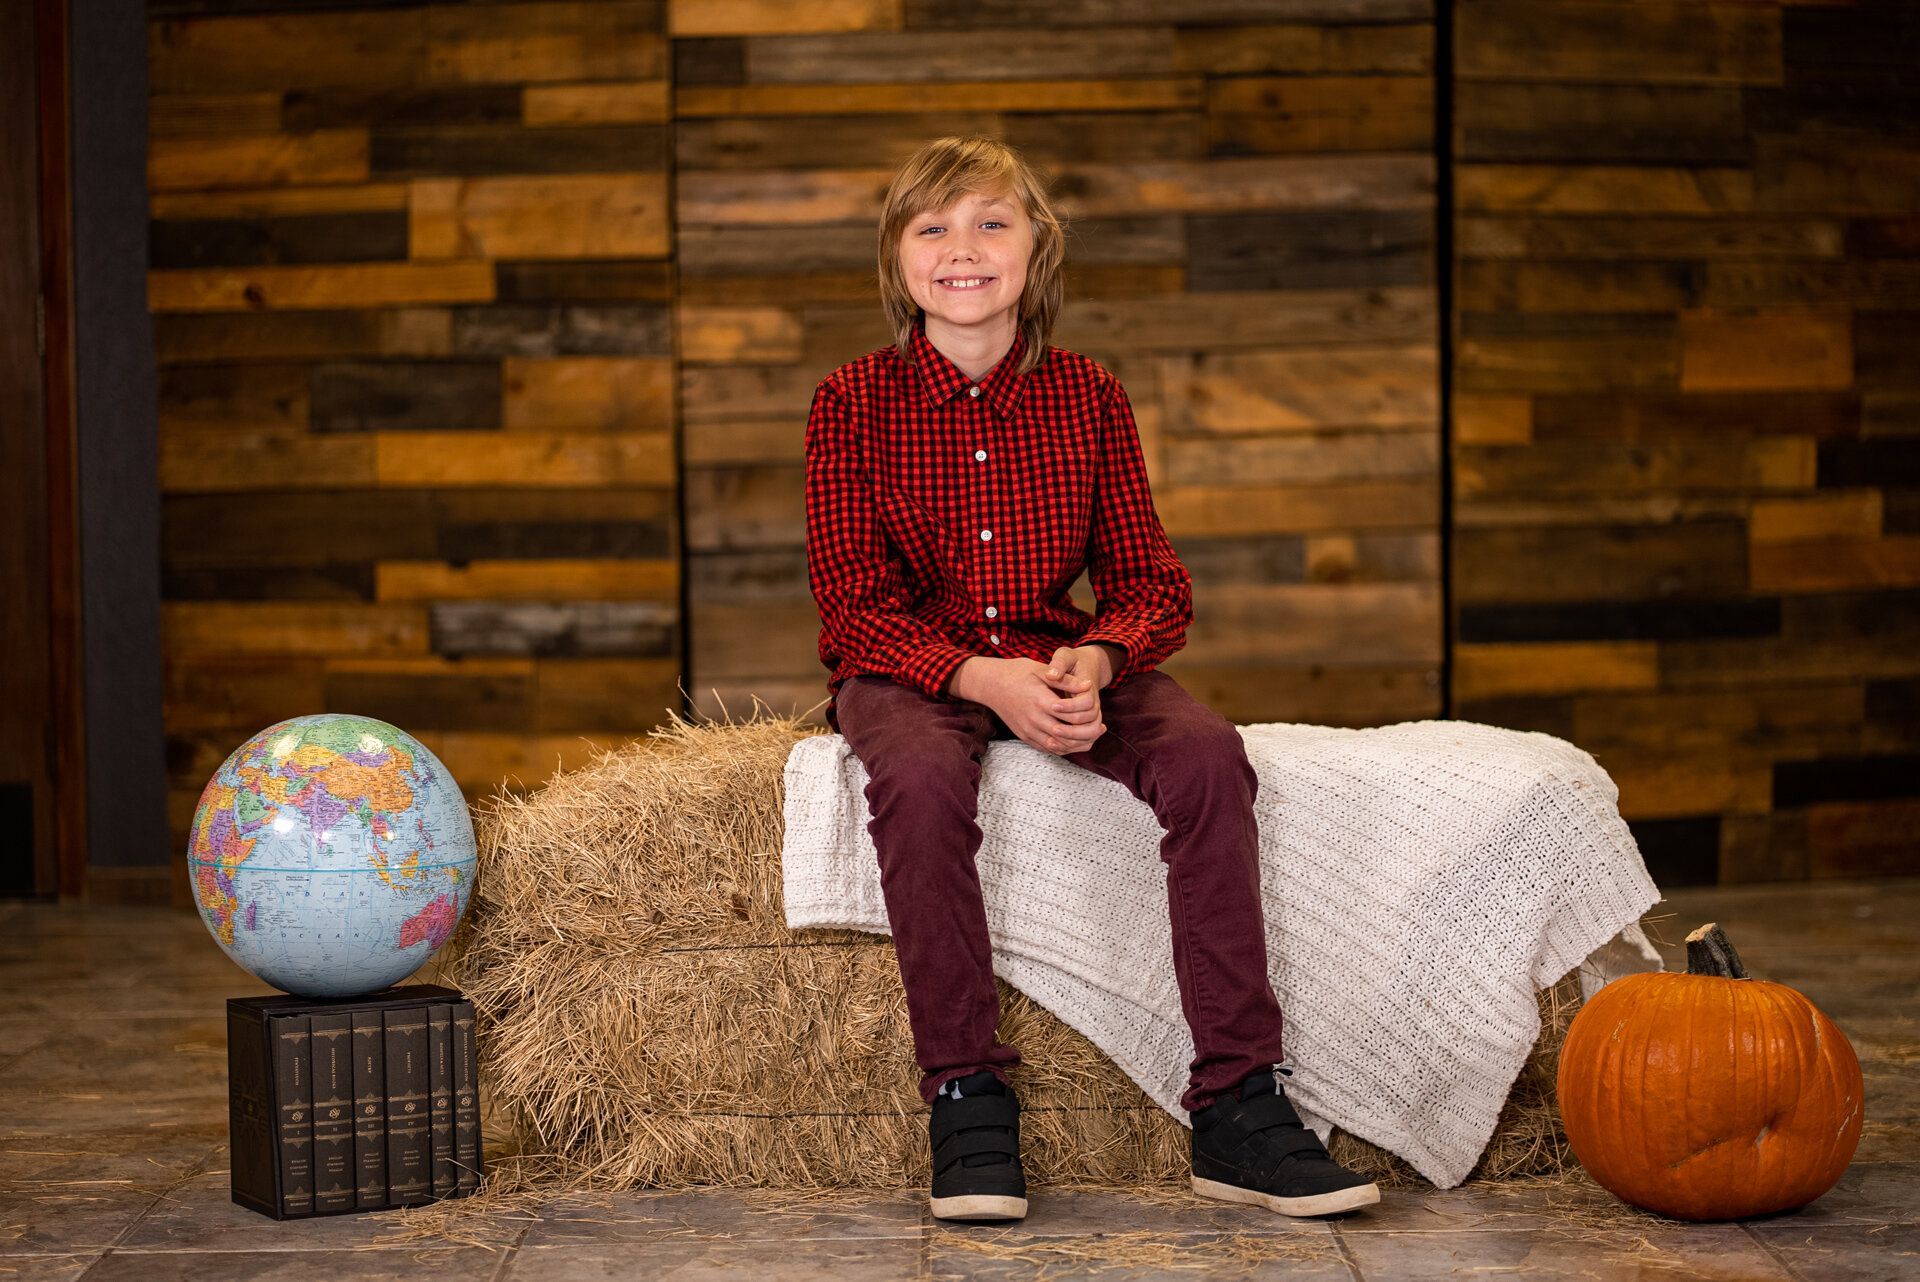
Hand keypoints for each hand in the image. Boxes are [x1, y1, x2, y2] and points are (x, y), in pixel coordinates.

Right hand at [951, 654, 1106, 755]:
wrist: (991, 685)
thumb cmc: (1018, 673)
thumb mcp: (1042, 669)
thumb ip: (1066, 680)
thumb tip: (1088, 687)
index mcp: (1039, 699)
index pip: (1068, 713)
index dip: (1085, 713)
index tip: (1096, 709)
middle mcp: (1032, 718)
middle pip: (1065, 734)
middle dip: (1086, 734)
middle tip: (1101, 728)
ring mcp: (1027, 730)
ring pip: (1057, 746)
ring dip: (1077, 744)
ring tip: (1092, 737)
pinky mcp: (1025, 737)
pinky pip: (1047, 749)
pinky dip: (1064, 749)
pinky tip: (1076, 742)